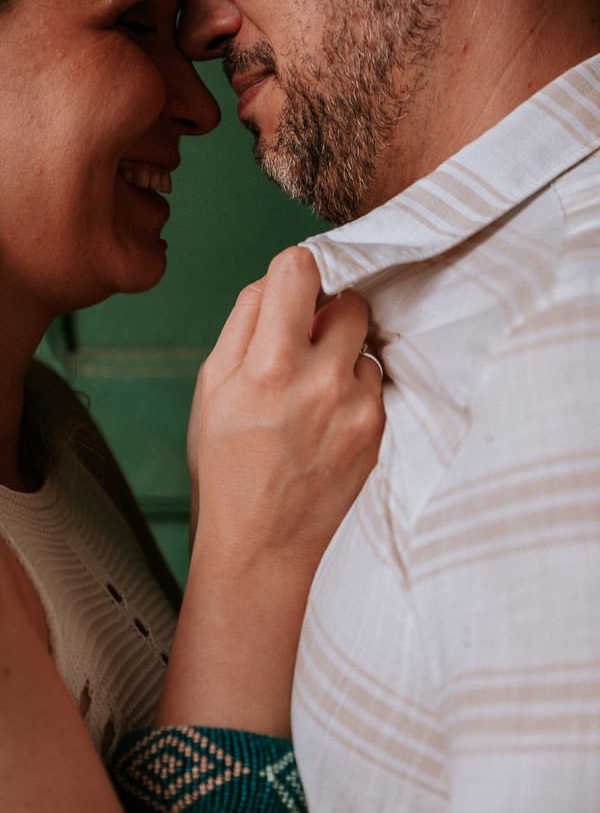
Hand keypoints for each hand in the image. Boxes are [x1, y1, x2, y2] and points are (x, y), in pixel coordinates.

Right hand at [188, 246, 383, 573]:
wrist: (261, 544)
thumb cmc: (225, 468)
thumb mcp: (211, 389)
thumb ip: (242, 324)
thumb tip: (273, 282)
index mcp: (269, 364)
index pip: (300, 268)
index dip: (294, 272)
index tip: (292, 287)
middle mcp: (321, 380)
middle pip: (348, 299)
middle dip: (326, 311)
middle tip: (303, 343)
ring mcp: (356, 407)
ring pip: (363, 344)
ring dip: (342, 355)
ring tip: (311, 395)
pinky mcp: (377, 429)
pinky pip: (373, 382)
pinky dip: (353, 390)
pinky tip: (325, 421)